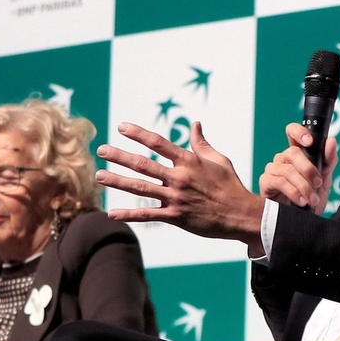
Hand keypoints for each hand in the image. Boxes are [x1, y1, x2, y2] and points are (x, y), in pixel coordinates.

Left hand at [97, 121, 264, 253]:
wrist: (241, 215)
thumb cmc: (230, 185)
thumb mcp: (218, 160)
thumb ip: (201, 143)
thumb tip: (195, 124)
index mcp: (189, 161)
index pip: (159, 143)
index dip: (138, 134)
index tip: (121, 126)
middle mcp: (179, 177)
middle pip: (143, 164)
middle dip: (119, 156)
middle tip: (100, 150)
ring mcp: (176, 198)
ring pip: (140, 188)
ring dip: (117, 181)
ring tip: (99, 176)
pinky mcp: (175, 216)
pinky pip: (147, 215)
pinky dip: (129, 214)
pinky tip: (111, 213)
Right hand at [260, 125, 339, 214]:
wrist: (303, 222)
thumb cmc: (310, 200)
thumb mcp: (325, 180)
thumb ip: (329, 160)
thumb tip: (331, 141)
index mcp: (297, 154)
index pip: (293, 133)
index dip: (299, 132)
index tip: (310, 142)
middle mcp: (283, 159)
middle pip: (292, 152)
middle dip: (308, 169)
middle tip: (317, 183)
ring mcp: (273, 170)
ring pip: (288, 170)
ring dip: (303, 186)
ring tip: (311, 198)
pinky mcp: (266, 183)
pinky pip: (279, 182)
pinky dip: (293, 192)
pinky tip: (300, 201)